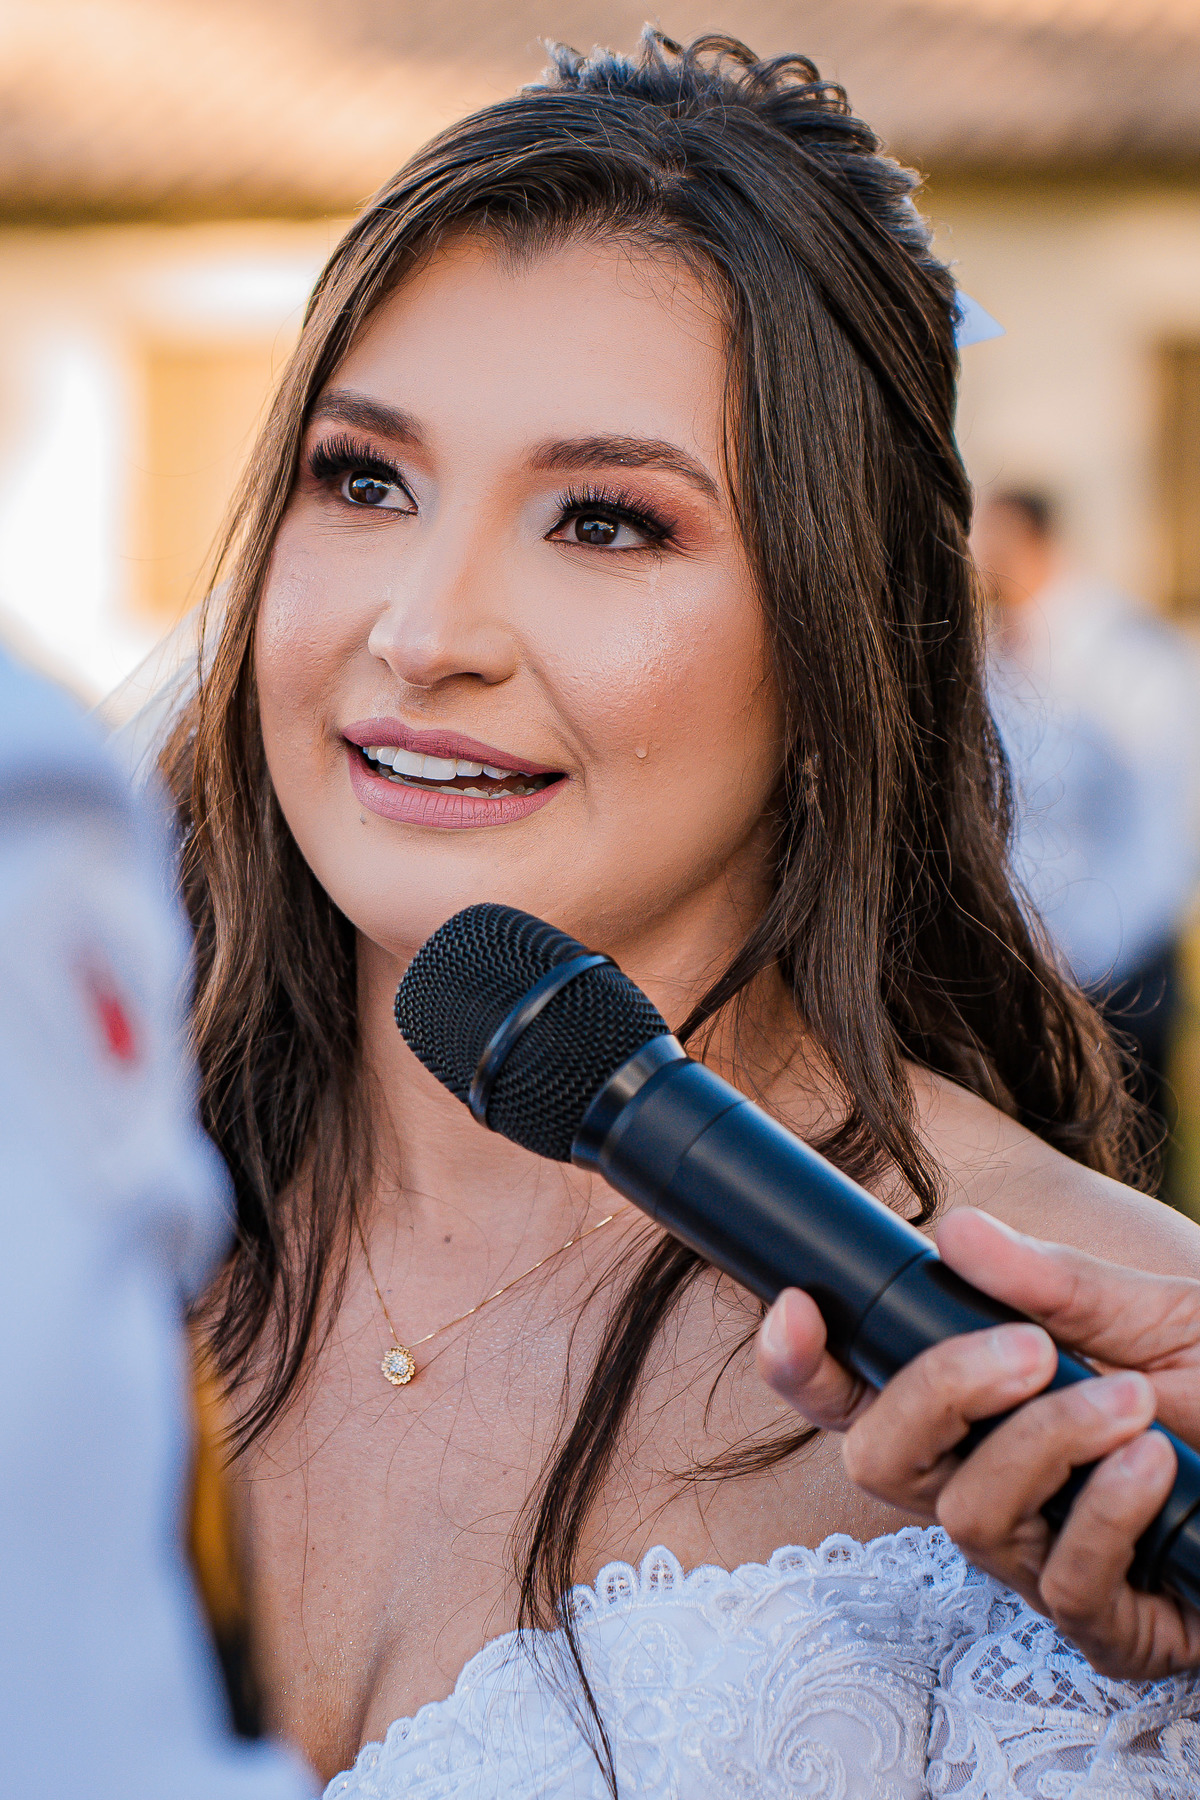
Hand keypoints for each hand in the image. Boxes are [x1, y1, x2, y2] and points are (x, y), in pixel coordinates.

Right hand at [756, 1206, 1199, 1678]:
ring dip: (1047, 1444)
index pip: (853, 1397)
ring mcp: (1035, 1561)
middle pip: (878, 1461)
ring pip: (967, 1516)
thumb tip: (956, 1231)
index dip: (801, 1364)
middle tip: (1029, 1351)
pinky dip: (1105, 1510)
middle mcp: (981, 1485)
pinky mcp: (1102, 1626)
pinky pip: (1065, 1581)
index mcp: (973, 1411)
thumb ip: (1054, 1281)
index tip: (797, 1308)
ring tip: (1132, 1403)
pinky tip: (1155, 1464)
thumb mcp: (1149, 1316)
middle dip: (935, 1393)